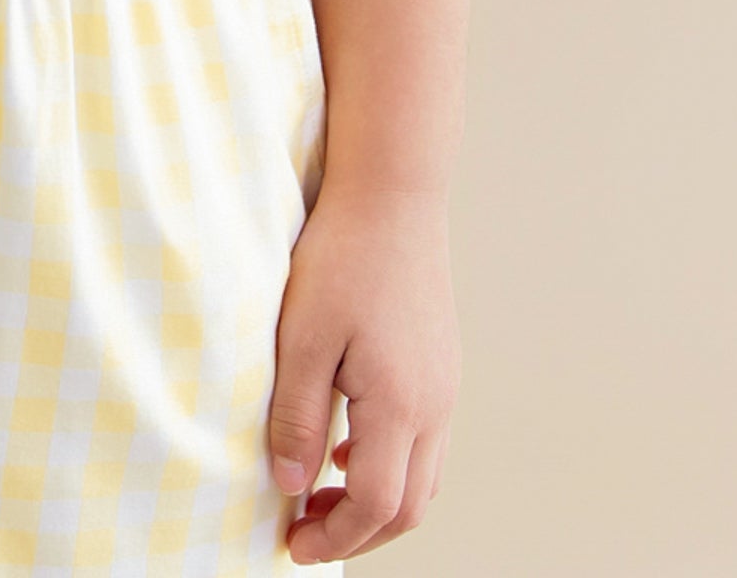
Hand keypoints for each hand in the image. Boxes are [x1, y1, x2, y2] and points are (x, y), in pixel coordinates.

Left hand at [266, 182, 456, 560]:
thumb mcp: (301, 338)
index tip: (293, 542)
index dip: (335, 535)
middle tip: (304, 529)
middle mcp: (435, 405)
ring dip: (377, 501)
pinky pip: (426, 440)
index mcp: (402, 405)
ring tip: (322, 492)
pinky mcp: (442, 365)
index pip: (377, 505)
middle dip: (358, 531)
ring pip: (424, 478)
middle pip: (409, 506)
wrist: (393, 192)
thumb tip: (291, 487)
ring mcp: (445, 385)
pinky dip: (391, 463)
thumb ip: (297, 418)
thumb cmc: (343, 256)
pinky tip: (349, 443)